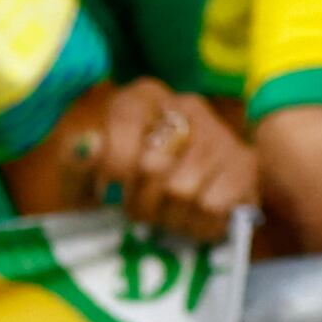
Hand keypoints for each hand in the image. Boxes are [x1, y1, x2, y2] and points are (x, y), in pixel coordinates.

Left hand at [43, 80, 263, 245]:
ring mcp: (219, 134)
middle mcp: (186, 105)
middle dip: (138, 200)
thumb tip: (87, 148)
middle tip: (139, 210)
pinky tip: (191, 220)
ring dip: (167, 217)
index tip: (108, 190)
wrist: (185, 200)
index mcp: (142, 97)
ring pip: (182, 190)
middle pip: (153, 165)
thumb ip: (77, 162)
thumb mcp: (88, 176)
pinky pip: (212, 207)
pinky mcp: (244, 166)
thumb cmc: (125, 186)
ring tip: (165, 215)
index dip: (113, 164)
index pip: (124, 121)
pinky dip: (196, 225)